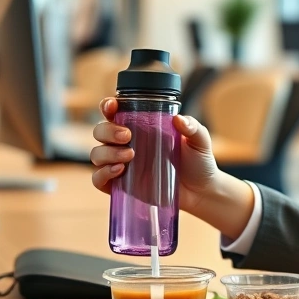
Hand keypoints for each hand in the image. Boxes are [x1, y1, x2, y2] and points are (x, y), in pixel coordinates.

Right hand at [90, 98, 220, 213]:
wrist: (201, 192)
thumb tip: (178, 119)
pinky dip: (102, 174)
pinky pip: (98, 179)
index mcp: (141, 127)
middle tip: (127, 136)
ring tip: (130, 155)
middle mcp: (126, 144)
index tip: (112, 106)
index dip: (107, 106)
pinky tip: (119, 171)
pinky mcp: (120, 186)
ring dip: (107, 152)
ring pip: (97, 154)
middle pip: (100, 131)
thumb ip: (193, 127)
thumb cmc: (198, 162)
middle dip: (108, 130)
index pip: (115, 112)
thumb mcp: (200, 141)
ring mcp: (121, 165)